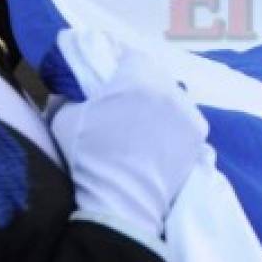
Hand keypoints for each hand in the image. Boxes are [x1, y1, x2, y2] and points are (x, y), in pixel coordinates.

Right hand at [50, 30, 206, 254]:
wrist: (120, 205)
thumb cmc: (88, 159)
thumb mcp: (63, 118)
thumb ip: (68, 93)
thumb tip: (70, 86)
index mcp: (136, 79)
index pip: (132, 56)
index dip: (119, 64)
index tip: (109, 77)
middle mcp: (168, 90)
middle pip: (155, 74)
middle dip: (140, 82)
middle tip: (124, 101)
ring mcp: (187, 113)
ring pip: (173, 95)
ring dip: (160, 102)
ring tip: (143, 122)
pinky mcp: (198, 136)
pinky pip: (185, 118)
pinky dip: (175, 122)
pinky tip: (160, 137)